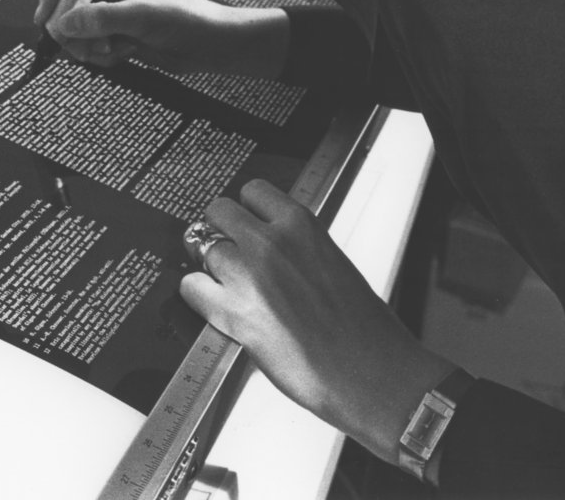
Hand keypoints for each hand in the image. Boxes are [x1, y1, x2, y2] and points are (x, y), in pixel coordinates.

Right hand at [33, 0, 288, 75]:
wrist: (209, 44)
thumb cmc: (184, 19)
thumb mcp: (142, 17)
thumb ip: (101, 18)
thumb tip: (61, 25)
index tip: (50, 21)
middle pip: (57, 2)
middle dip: (70, 29)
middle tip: (88, 46)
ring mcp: (104, 7)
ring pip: (69, 29)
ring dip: (86, 46)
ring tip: (115, 49)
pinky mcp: (110, 30)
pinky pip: (84, 45)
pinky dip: (99, 55)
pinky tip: (125, 53)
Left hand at [181, 180, 453, 464]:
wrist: (373, 373)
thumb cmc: (364, 327)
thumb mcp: (333, 263)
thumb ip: (297, 248)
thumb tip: (269, 247)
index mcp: (301, 225)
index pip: (253, 191)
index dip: (247, 210)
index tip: (246, 223)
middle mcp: (271, 242)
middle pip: (219, 211)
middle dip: (221, 230)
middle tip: (228, 252)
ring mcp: (249, 275)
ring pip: (203, 247)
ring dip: (211, 265)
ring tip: (226, 285)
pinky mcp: (234, 314)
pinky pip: (192, 287)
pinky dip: (197, 295)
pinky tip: (213, 304)